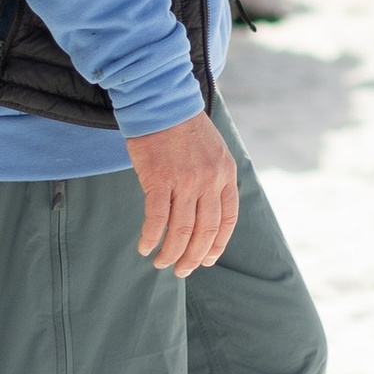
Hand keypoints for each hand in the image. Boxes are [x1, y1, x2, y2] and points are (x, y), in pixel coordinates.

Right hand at [125, 109, 238, 276]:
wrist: (162, 102)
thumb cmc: (184, 127)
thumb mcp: (214, 150)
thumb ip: (214, 178)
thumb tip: (207, 210)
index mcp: (226, 174)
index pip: (228, 220)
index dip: (217, 245)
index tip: (206, 259)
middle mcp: (209, 181)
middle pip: (205, 231)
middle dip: (194, 257)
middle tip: (182, 270)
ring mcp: (185, 181)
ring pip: (182, 230)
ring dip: (172, 253)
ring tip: (162, 263)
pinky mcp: (159, 179)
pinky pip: (157, 218)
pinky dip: (151, 237)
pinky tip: (145, 247)